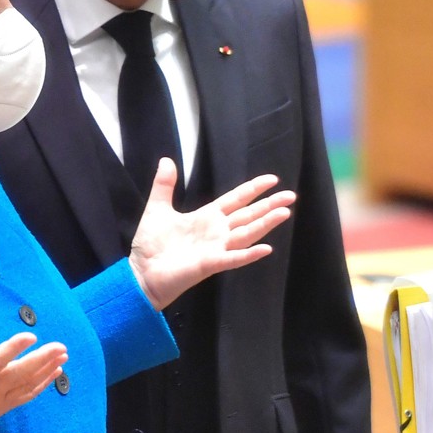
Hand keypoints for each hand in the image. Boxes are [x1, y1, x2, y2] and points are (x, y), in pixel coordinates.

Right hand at [0, 318, 66, 432]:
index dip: (13, 349)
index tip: (31, 336)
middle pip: (20, 374)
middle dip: (42, 360)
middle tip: (60, 346)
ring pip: (27, 385)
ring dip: (47, 370)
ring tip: (64, 356)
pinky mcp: (1, 408)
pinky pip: (26, 396)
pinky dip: (42, 385)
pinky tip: (56, 372)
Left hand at [130, 158, 295, 308]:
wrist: (141, 272)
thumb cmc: (151, 245)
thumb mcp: (157, 208)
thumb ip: (164, 185)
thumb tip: (166, 160)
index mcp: (207, 217)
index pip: (236, 199)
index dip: (253, 189)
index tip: (272, 180)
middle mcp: (217, 231)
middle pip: (249, 215)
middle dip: (269, 205)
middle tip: (291, 195)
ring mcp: (216, 248)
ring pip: (247, 233)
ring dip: (266, 224)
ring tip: (285, 213)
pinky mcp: (210, 264)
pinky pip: (233, 258)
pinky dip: (249, 254)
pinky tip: (266, 248)